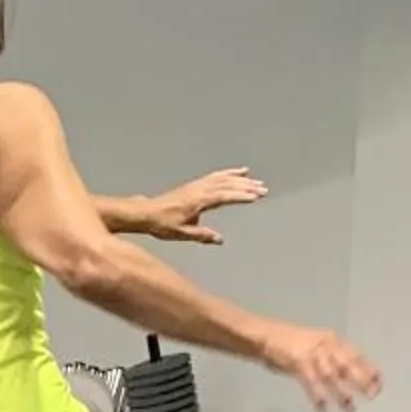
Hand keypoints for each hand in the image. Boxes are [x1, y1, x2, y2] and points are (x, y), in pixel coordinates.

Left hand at [144, 167, 267, 245]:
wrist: (147, 213)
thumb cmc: (162, 224)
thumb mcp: (182, 234)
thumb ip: (202, 236)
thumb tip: (220, 239)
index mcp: (198, 201)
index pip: (224, 196)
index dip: (240, 196)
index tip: (255, 197)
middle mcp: (200, 190)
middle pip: (227, 185)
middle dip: (246, 188)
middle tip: (263, 190)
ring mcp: (199, 185)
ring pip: (224, 179)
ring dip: (242, 180)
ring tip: (258, 182)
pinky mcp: (197, 184)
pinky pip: (217, 175)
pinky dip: (230, 172)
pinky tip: (241, 172)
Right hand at [263, 321, 382, 411]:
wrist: (264, 337)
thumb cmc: (287, 343)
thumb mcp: (314, 346)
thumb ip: (329, 357)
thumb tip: (344, 375)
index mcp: (332, 340)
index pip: (356, 355)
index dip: (369, 369)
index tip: (378, 382)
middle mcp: (326, 345)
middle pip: (348, 365)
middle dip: (362, 381)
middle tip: (371, 396)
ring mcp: (312, 354)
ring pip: (332, 376)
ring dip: (342, 393)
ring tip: (350, 408)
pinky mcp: (298, 364)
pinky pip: (311, 383)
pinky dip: (318, 397)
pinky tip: (323, 409)